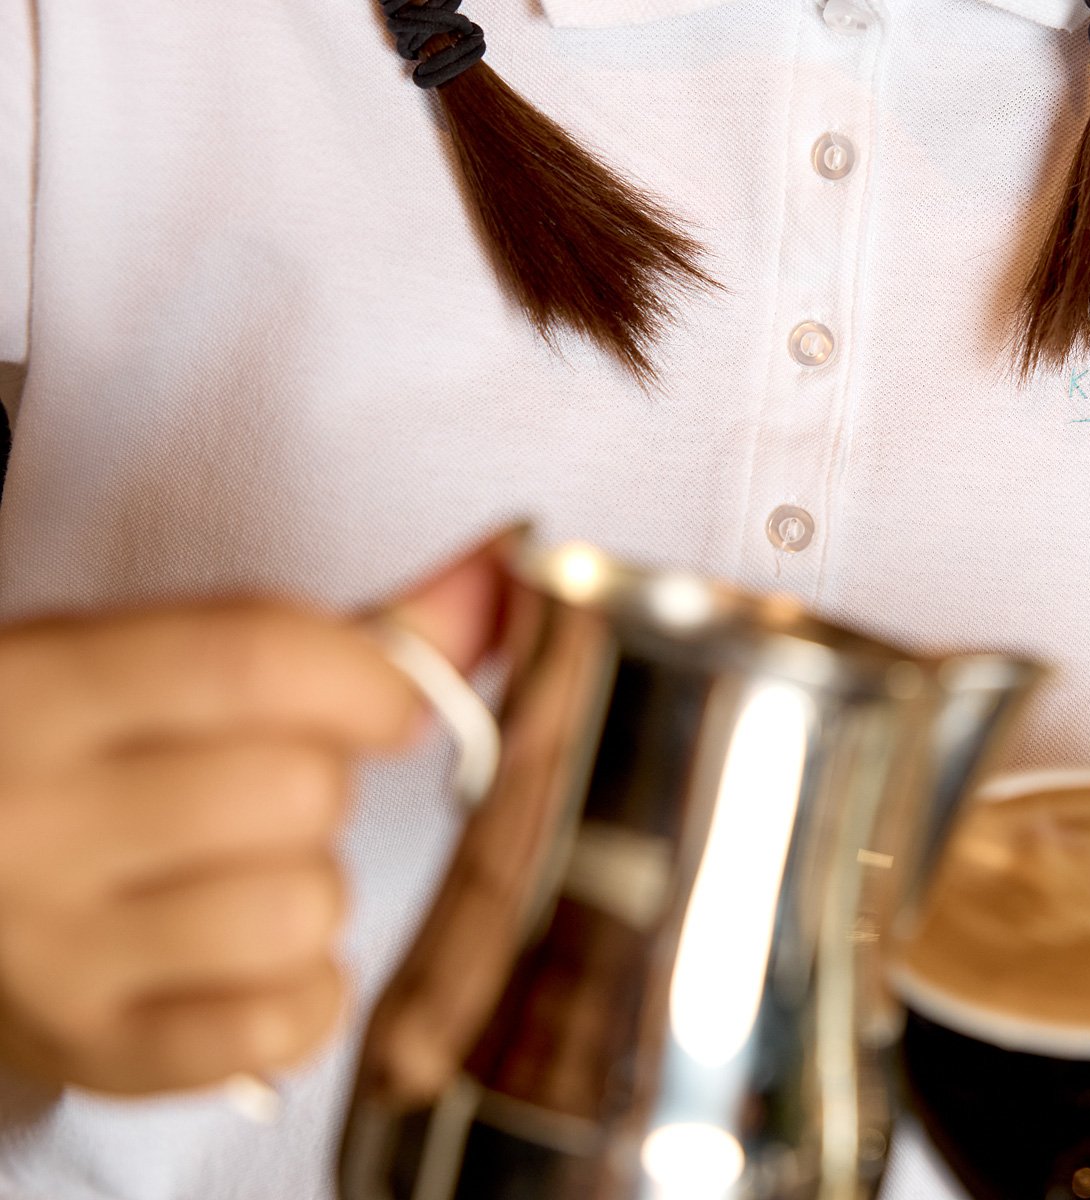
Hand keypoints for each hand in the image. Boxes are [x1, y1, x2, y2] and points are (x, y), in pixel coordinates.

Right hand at [0, 536, 510, 1094]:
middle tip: (261, 797)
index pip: (256, 660)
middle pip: (299, 790)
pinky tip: (246, 964)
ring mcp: (56, 952)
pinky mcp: (97, 1051)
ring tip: (239, 878)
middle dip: (323, 787)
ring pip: (305, 908)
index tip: (390, 705)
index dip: (369, 679)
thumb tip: (500, 575)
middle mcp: (29, 822)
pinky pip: (288, 1022)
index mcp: (36, 690)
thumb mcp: (157, 671)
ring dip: (312, 891)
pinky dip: (304, 992)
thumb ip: (332, 633)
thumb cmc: (74, 769)